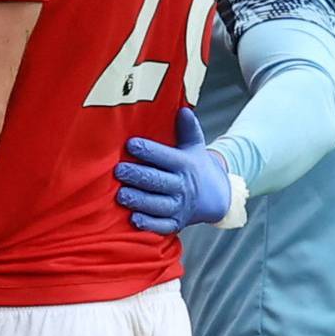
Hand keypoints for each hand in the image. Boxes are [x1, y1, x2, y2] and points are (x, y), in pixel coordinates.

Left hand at [114, 107, 232, 233]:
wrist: (215, 197)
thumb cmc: (195, 166)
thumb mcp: (195, 146)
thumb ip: (188, 129)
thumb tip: (183, 109)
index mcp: (184, 165)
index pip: (165, 157)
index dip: (148, 150)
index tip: (131, 144)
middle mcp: (182, 186)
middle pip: (157, 181)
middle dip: (137, 176)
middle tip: (118, 170)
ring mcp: (179, 206)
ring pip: (157, 204)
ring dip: (139, 200)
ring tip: (121, 195)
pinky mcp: (175, 223)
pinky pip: (162, 226)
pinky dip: (149, 224)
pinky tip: (134, 219)